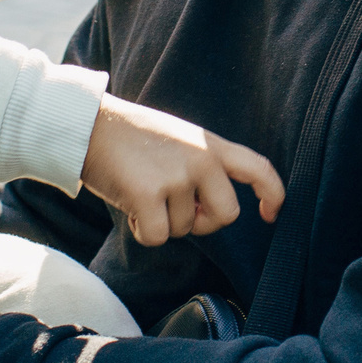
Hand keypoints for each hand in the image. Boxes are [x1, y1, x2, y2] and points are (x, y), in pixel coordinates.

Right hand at [80, 96, 283, 248]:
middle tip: (177, 211)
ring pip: (184, 229)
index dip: (272, 195)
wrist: (89, 125)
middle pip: (226, 215)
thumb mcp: (181, 140)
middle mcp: (201, 159)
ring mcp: (176, 177)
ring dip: (162, 221)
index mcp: (212, 144)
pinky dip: (142, 231)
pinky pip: (157, 237)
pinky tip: (130, 207)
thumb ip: (204, 167)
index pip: (259, 168)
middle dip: (204, 223)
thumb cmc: (132, 138)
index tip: (270, 215)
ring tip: (141, 191)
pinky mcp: (148, 194)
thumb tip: (210, 212)